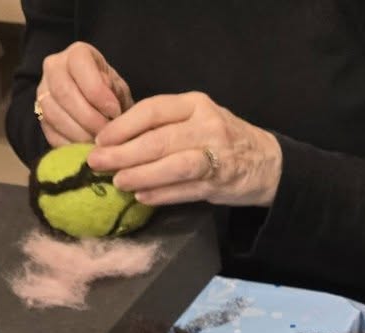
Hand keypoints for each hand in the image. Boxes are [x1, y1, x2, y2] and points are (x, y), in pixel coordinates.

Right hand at [33, 44, 131, 147]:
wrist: (96, 105)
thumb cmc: (110, 92)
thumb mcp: (119, 88)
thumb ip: (114, 93)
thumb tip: (108, 108)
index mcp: (77, 54)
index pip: (80, 66)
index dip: (98, 92)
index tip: (115, 112)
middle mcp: (53, 67)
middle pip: (63, 92)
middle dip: (88, 118)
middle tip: (107, 135)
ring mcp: (42, 91)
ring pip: (53, 114)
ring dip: (79, 134)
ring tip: (98, 144)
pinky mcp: (39, 116)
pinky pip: (49, 132)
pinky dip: (69, 145)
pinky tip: (86, 150)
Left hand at [87, 92, 282, 207]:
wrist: (268, 162)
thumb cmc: (222, 139)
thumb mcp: (196, 119)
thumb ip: (164, 125)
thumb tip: (116, 139)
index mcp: (195, 104)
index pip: (152, 110)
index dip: (123, 125)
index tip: (99, 138)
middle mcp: (207, 125)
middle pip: (158, 139)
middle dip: (123, 152)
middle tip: (97, 162)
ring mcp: (216, 155)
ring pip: (172, 164)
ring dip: (141, 174)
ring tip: (118, 181)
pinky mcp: (220, 182)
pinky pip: (185, 189)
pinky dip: (162, 194)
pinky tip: (142, 197)